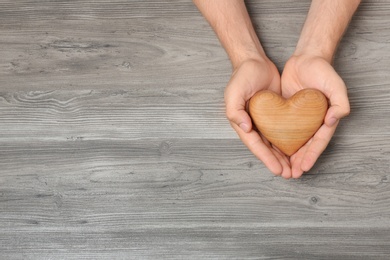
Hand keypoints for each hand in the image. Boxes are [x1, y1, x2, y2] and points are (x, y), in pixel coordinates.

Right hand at [225, 58, 291, 175]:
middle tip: (288, 174)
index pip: (255, 145)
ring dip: (282, 157)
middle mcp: (252, 125)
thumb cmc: (242, 76)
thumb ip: (235, 110)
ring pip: (274, 143)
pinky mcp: (275, 114)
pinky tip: (296, 150)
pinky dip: (288, 142)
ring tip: (293, 169)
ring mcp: (264, 120)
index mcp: (242, 122)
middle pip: (265, 148)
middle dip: (276, 162)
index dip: (266, 158)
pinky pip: (282, 132)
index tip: (277, 170)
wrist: (255, 62)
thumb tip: (245, 128)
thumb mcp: (234, 92)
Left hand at [281, 54, 349, 177]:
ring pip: (293, 141)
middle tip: (291, 175)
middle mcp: (312, 121)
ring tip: (282, 169)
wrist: (306, 58)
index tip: (304, 167)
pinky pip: (282, 130)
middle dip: (299, 161)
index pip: (318, 141)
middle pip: (305, 145)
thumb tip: (335, 119)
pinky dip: (279, 141)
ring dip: (288, 156)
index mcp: (324, 118)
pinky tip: (272, 150)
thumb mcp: (336, 84)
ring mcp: (298, 118)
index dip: (311, 155)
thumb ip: (340, 101)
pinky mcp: (286, 112)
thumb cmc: (323, 71)